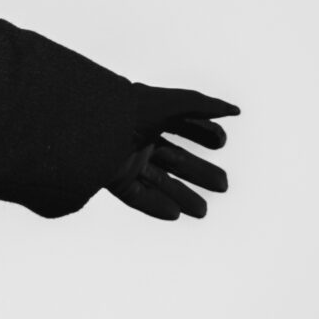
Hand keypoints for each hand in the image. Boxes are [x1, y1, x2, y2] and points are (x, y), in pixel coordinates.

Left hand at [105, 89, 236, 220]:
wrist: (84, 127)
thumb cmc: (125, 109)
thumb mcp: (168, 105)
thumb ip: (201, 106)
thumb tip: (234, 110)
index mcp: (150, 114)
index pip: (182, 124)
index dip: (204, 132)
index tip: (221, 142)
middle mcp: (138, 137)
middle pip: (175, 158)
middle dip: (199, 171)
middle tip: (224, 185)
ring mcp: (124, 159)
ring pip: (158, 180)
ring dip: (181, 195)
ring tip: (204, 211)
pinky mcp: (112, 178)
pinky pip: (136, 195)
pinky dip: (155, 204)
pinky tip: (175, 214)